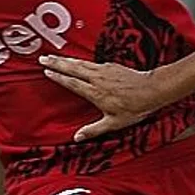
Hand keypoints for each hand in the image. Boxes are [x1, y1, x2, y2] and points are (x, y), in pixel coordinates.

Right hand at [40, 56, 164, 139]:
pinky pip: (92, 62)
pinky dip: (81, 60)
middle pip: (73, 68)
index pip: (72, 82)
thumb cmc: (134, 108)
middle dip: (57, 63)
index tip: (47, 72)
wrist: (152, 90)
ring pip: (81, 63)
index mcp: (96, 93)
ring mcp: (105, 70)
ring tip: (54, 57)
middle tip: (43, 58)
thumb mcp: (114, 123)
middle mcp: (98, 79)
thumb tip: (77, 137)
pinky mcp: (112, 66)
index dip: (58, 77)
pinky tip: (78, 61)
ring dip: (66, 59)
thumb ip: (94, 130)